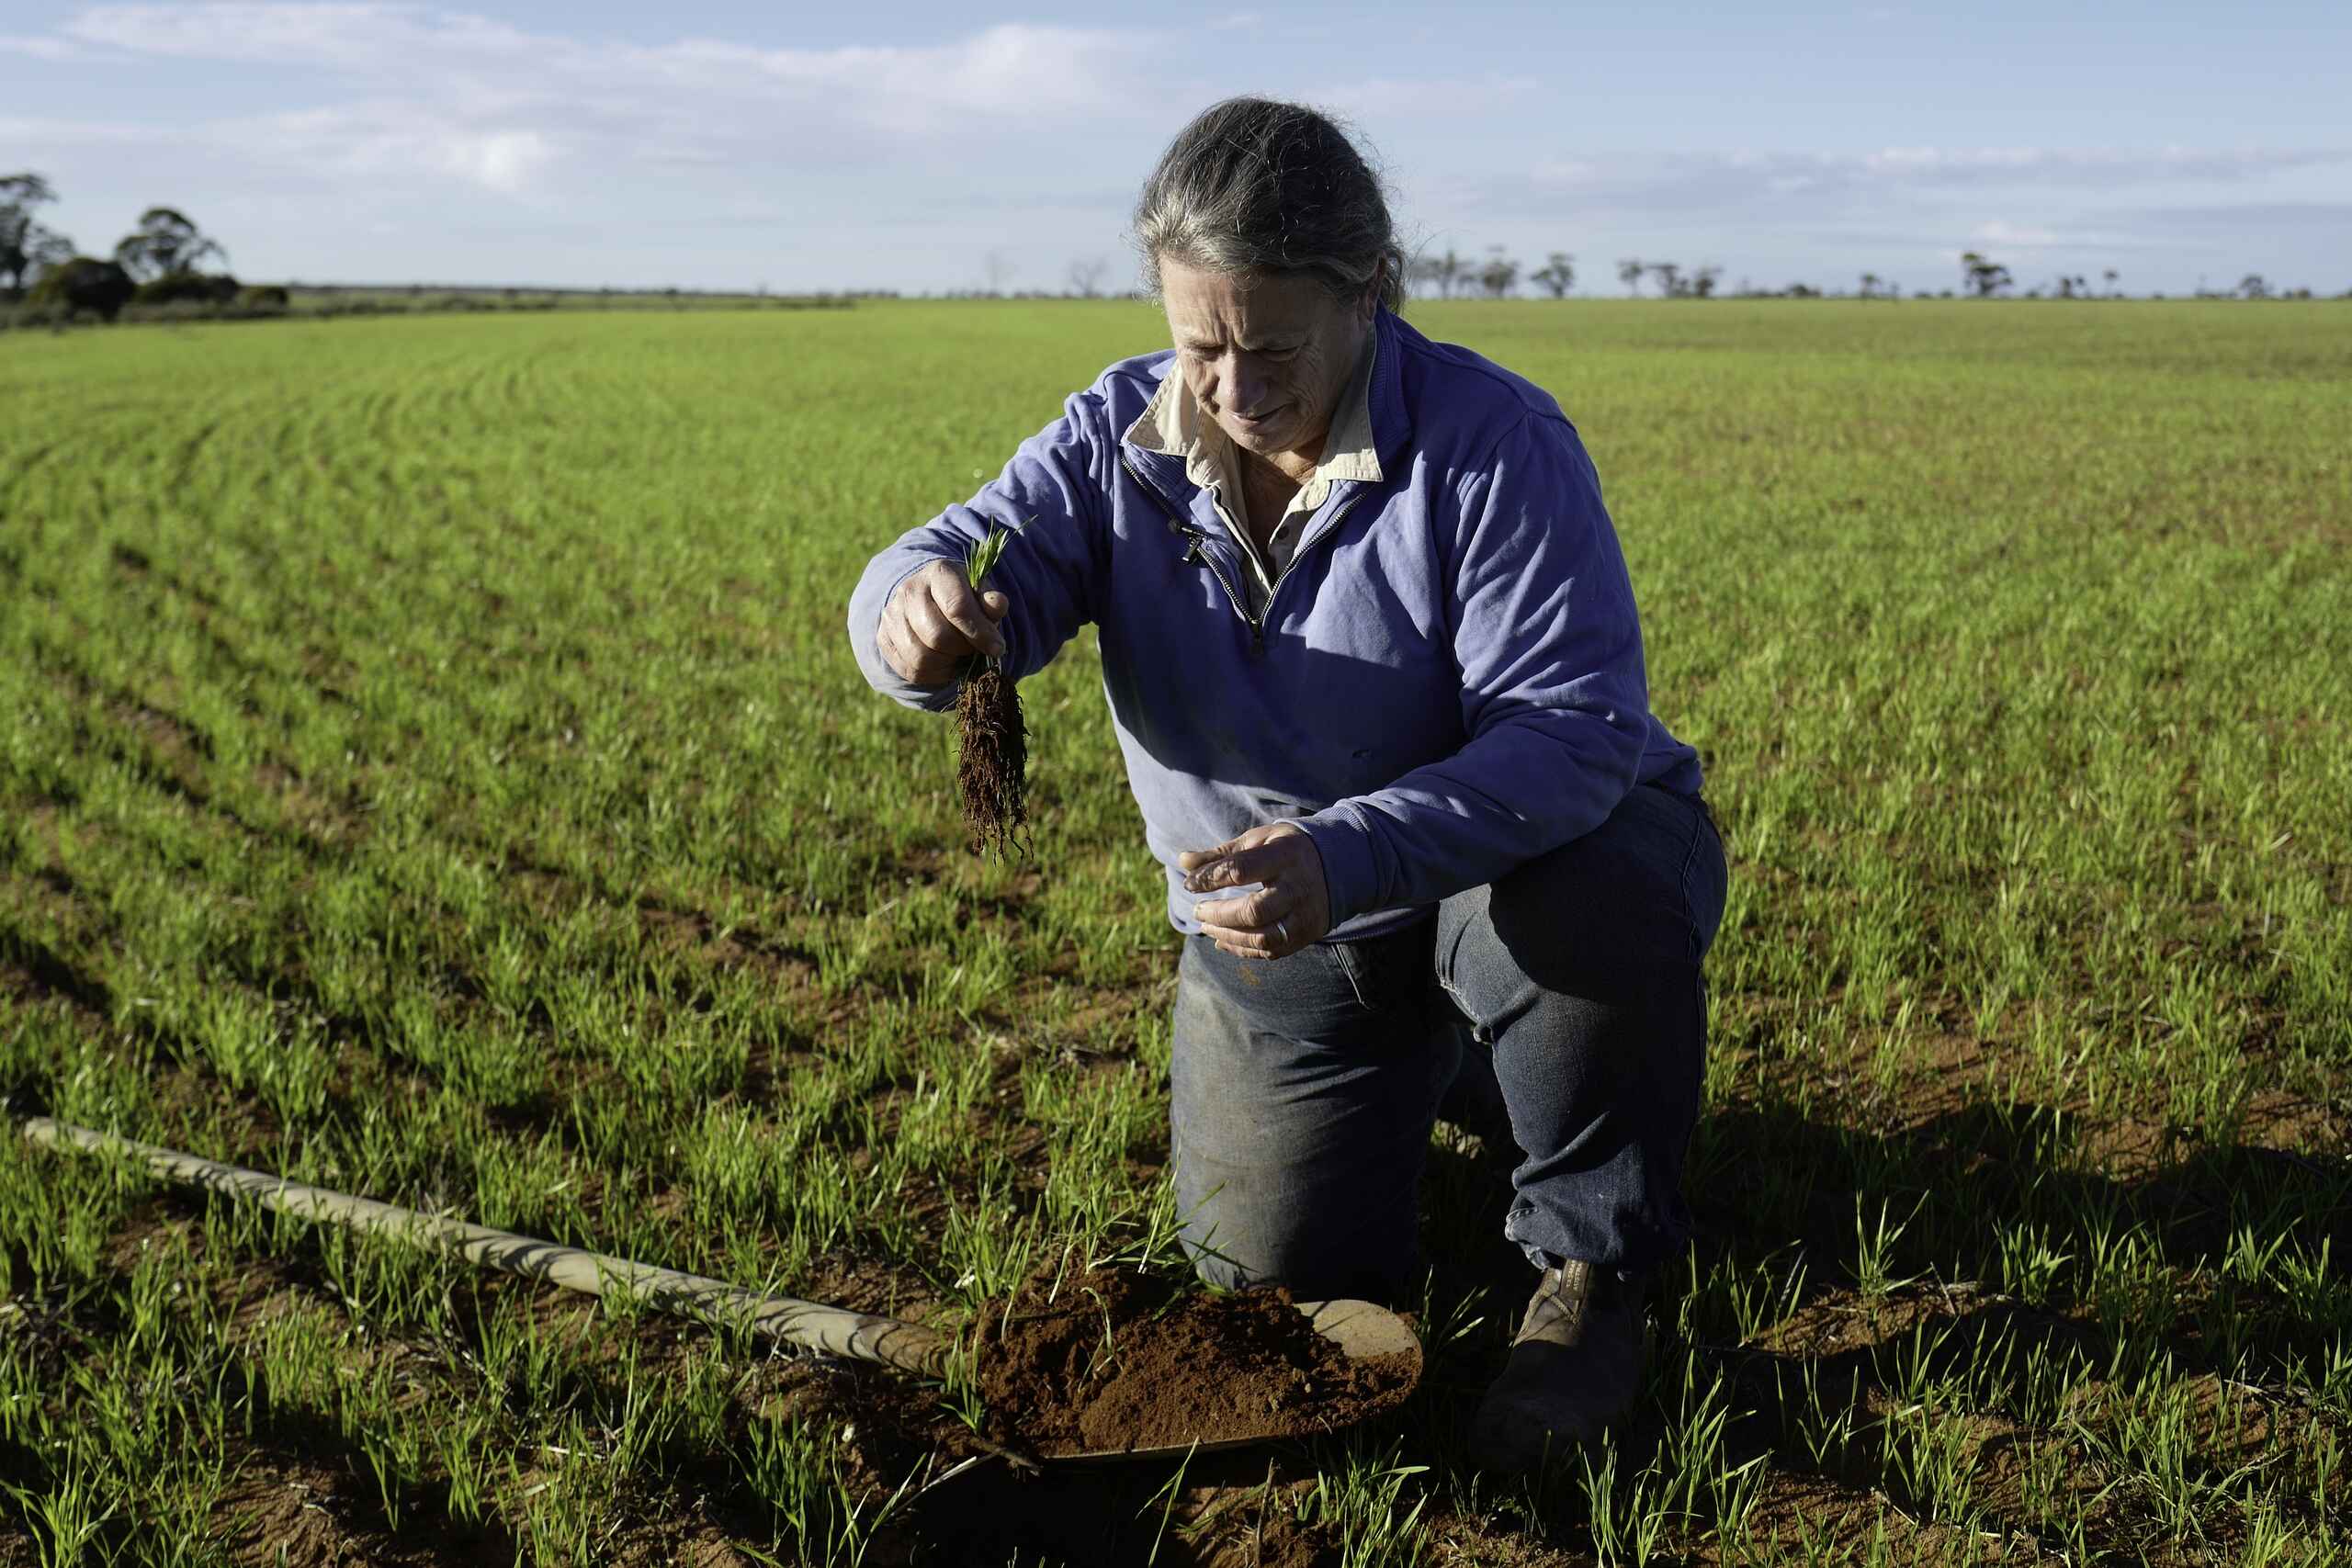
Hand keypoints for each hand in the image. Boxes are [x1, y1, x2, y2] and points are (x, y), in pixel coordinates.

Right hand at [877, 559, 1008, 685]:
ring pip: (921, 657)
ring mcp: (892, 614)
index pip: (957, 607)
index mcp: (939, 572)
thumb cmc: (961, 599)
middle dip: (963, 649)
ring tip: (960, 656)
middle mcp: (909, 590)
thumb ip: (992, 602)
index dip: (980, 633)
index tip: (997, 647)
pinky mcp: (884, 638)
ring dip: (948, 664)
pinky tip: (946, 664)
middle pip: (938, 636)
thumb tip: (997, 605)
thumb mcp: (981, 595)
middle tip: (973, 649)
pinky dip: (934, 674)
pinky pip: (911, 669)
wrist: (927, 599)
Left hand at [1179, 823, 1330, 960]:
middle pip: (1253, 911)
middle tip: (1197, 910)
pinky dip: (1242, 949)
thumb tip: (1182, 861)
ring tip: (1206, 926)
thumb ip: (1220, 855)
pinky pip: (1271, 950)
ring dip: (1227, 935)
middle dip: (1219, 915)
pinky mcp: (1306, 935)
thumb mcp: (1257, 841)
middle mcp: (1298, 888)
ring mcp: (1304, 915)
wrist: (1338, 866)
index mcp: (1285, 856)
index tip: (1189, 884)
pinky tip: (1222, 940)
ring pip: (1262, 937)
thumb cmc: (1286, 850)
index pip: (1241, 870)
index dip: (1210, 878)